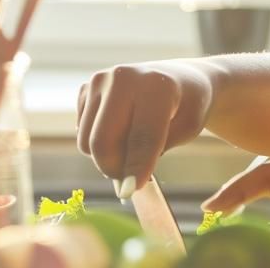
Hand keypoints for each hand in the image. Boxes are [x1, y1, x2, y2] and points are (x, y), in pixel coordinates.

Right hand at [76, 60, 216, 195]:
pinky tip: (120, 130)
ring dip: (107, 157)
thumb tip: (125, 187)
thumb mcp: (187, 128)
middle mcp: (123, 77)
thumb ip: (156, 152)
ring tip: (132, 148)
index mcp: (156, 85)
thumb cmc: (187, 106)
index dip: (136, 167)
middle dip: (114, 168)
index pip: (142, 136)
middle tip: (130, 180)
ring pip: (87, 141)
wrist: (180, 79)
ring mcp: (100, 81)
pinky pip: (82, 133)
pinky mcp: (86, 88)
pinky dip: (98, 143)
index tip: (131, 192)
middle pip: (102, 141)